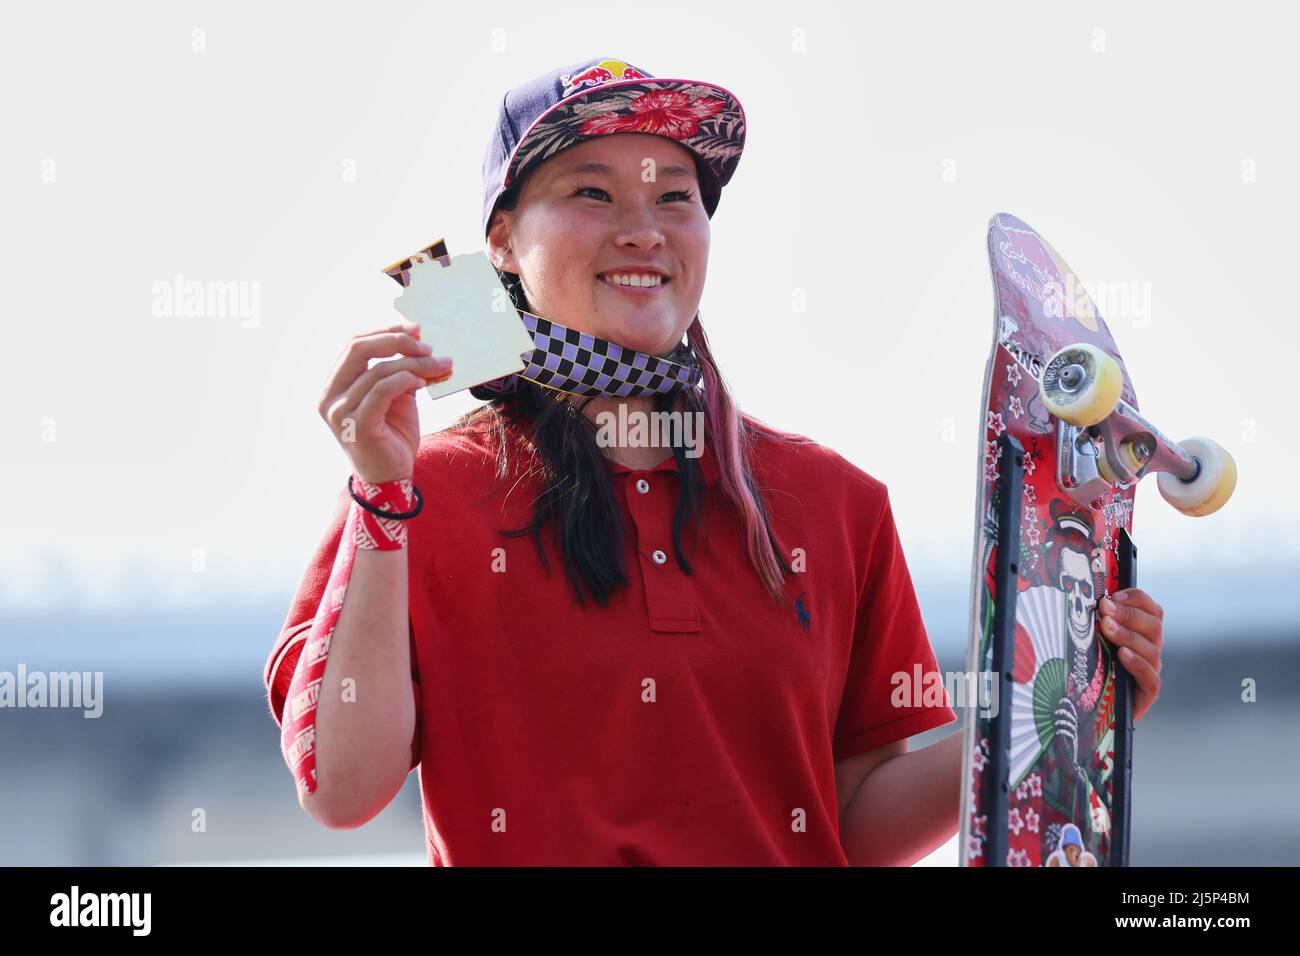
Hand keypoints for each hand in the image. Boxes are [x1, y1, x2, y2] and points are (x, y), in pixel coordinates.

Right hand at [318, 321, 452, 483]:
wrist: (392, 477)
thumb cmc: (392, 435)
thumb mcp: (396, 395)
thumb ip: (399, 369)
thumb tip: (417, 337)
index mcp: (334, 385)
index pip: (354, 344)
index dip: (385, 331)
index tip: (416, 329)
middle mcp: (329, 397)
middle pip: (357, 349)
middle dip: (396, 341)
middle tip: (428, 346)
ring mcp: (340, 413)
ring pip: (378, 371)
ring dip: (415, 365)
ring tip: (441, 366)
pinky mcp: (358, 427)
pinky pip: (382, 391)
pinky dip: (405, 380)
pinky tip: (423, 382)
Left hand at [1053, 695, 1078, 763]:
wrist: (1067, 759)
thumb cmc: (1061, 744)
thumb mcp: (1058, 732)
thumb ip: (1055, 723)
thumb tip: (1046, 713)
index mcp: (1071, 725)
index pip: (1072, 712)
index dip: (1069, 705)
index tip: (1062, 699)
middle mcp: (1073, 729)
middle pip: (1073, 718)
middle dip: (1066, 713)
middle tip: (1056, 712)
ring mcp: (1074, 736)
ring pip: (1072, 726)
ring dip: (1064, 722)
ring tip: (1056, 722)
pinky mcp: (1072, 743)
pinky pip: (1070, 736)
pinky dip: (1064, 732)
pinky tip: (1057, 732)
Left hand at [1097, 587, 1163, 722]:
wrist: (1090, 708)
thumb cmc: (1090, 668)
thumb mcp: (1092, 640)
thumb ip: (1095, 621)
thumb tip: (1084, 596)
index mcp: (1141, 633)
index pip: (1151, 610)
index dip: (1137, 599)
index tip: (1114, 595)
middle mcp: (1149, 650)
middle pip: (1153, 626)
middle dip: (1128, 615)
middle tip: (1105, 609)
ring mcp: (1150, 671)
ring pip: (1151, 650)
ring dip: (1128, 635)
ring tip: (1107, 628)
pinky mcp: (1146, 693)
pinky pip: (1151, 678)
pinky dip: (1137, 664)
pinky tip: (1122, 655)